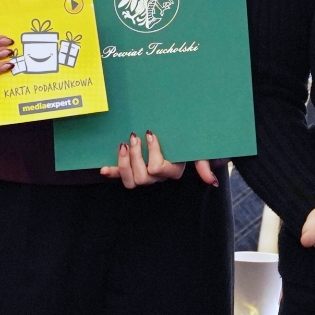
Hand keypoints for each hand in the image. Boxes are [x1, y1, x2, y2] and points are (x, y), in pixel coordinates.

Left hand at [100, 130, 219, 188]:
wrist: (175, 133)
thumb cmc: (187, 141)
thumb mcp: (197, 150)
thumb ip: (203, 164)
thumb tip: (211, 181)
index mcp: (173, 171)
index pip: (159, 168)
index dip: (153, 152)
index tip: (151, 133)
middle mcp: (158, 178)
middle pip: (143, 178)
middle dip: (136, 156)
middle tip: (134, 136)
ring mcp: (144, 175)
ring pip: (131, 181)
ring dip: (124, 164)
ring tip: (123, 145)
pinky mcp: (132, 170)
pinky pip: (120, 177)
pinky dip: (112, 172)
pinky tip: (103, 168)